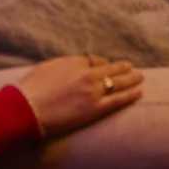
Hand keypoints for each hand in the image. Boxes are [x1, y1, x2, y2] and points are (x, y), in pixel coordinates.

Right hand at [15, 55, 143, 137]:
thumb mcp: (47, 67)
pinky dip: (130, 95)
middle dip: (122, 68)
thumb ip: (63, 65)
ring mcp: (93, 91)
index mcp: (74, 62)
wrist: (28, 107)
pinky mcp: (96, 108)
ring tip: (140, 77)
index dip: (101, 63)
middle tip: (131, 67)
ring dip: (131, 79)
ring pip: (118, 82)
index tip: (104, 66)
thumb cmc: (32, 89)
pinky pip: (118, 99)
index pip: (93, 60)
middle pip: (110, 68)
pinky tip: (139, 92)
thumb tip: (72, 66)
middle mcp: (86, 74)